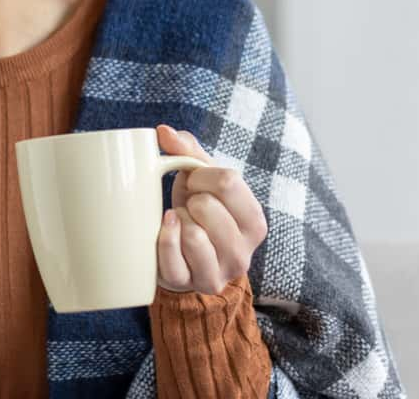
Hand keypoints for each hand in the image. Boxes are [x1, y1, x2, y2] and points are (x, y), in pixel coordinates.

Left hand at [155, 124, 267, 294]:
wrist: (183, 259)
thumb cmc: (195, 213)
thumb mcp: (200, 181)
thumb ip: (188, 151)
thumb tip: (163, 131)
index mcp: (254, 222)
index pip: (229, 180)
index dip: (201, 175)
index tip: (195, 183)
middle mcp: (244, 252)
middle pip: (208, 206)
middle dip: (189, 199)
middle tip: (188, 207)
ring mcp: (220, 274)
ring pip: (193, 234)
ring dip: (178, 221)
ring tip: (181, 224)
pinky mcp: (191, 287)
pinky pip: (173, 259)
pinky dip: (164, 240)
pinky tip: (166, 233)